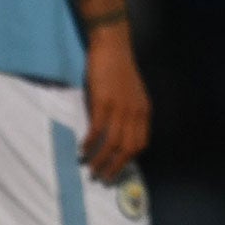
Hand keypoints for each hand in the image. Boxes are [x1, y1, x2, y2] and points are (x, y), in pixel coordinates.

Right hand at [82, 25, 150, 182]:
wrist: (112, 46)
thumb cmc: (119, 70)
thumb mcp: (131, 95)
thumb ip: (128, 114)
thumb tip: (118, 136)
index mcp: (143, 111)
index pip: (141, 143)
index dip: (129, 159)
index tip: (118, 169)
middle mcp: (135, 112)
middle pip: (128, 148)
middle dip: (115, 167)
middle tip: (103, 178)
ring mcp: (120, 107)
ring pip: (112, 143)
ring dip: (100, 160)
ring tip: (90, 169)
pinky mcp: (103, 101)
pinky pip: (97, 129)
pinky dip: (90, 143)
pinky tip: (82, 149)